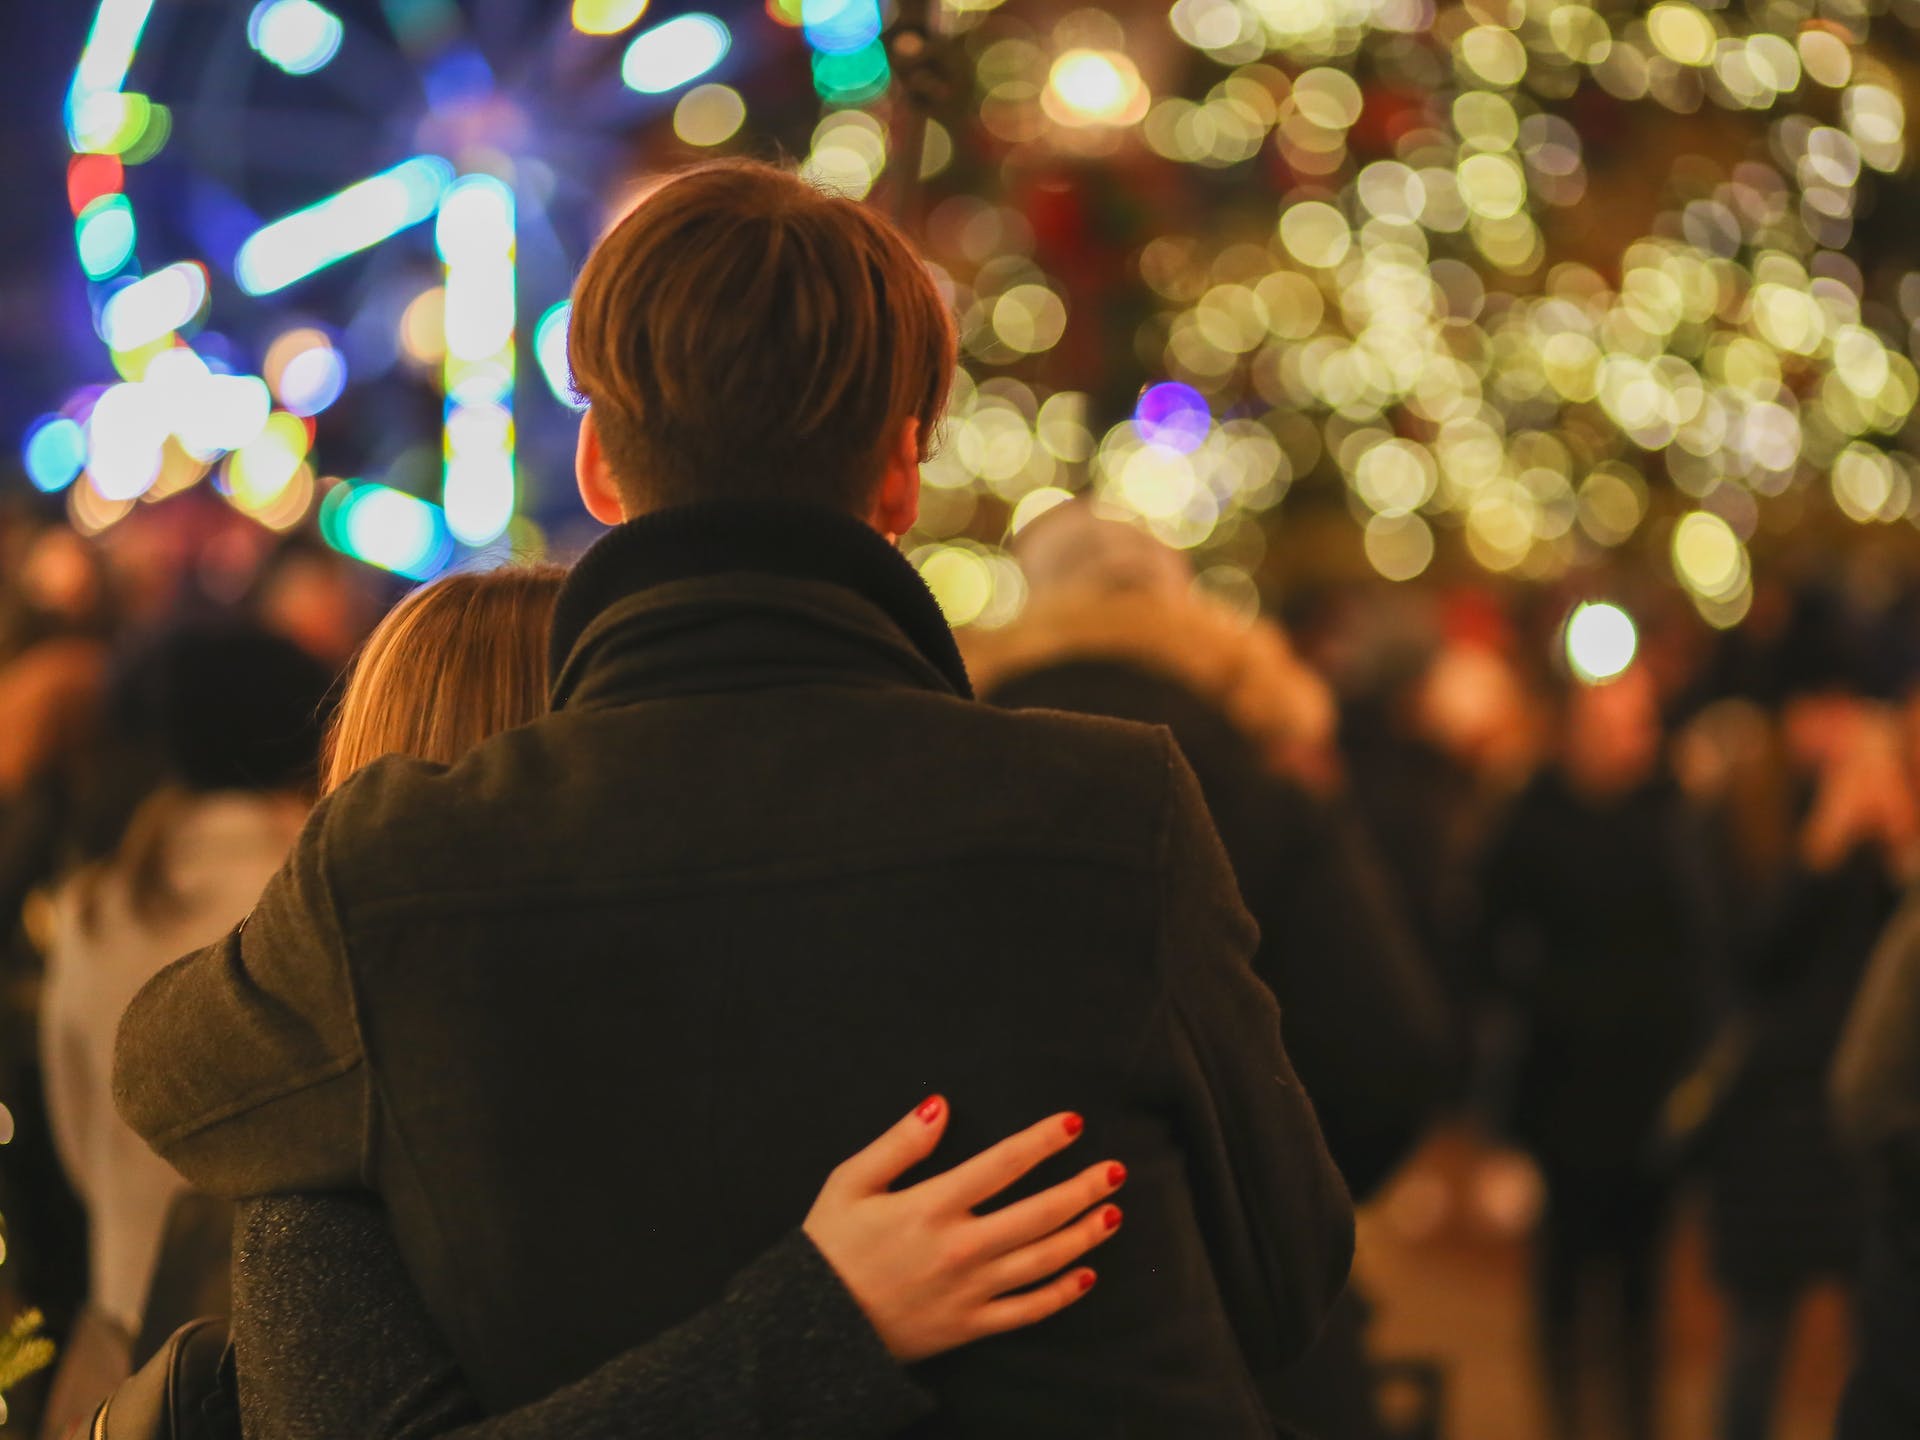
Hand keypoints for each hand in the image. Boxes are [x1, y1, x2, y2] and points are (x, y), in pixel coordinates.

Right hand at [802, 1096, 1125, 1361]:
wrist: (811, 1326)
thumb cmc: (829, 1246)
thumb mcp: (850, 1182)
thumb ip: (899, 1143)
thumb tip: (940, 1105)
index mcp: (931, 1207)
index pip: (1002, 1164)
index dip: (1042, 1140)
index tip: (1073, 1123)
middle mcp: (959, 1248)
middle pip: (1037, 1214)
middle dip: (1081, 1189)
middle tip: (1115, 1170)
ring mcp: (968, 1291)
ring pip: (1041, 1261)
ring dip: (1082, 1236)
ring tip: (1113, 1213)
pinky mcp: (968, 1326)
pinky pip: (1026, 1311)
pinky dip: (1060, 1295)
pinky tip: (1086, 1276)